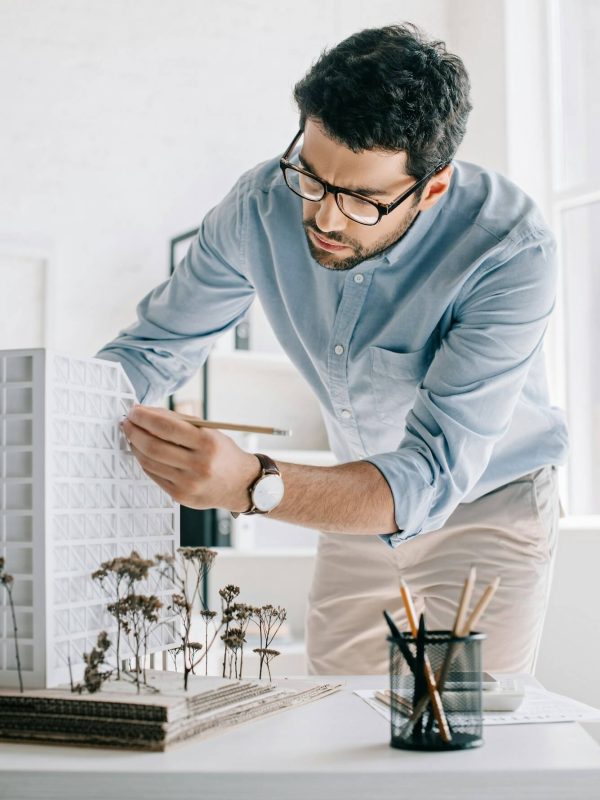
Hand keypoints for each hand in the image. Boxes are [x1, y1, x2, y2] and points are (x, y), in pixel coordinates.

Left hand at [121, 406, 260, 511]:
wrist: (241, 484)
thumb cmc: (222, 453)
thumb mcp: (209, 432)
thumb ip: (180, 422)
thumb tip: (147, 413)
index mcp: (207, 443)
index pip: (166, 427)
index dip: (145, 417)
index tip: (134, 411)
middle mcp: (198, 465)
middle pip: (153, 446)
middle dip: (134, 431)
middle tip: (127, 422)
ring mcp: (188, 483)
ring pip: (149, 461)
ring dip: (135, 446)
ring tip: (132, 436)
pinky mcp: (180, 496)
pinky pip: (153, 475)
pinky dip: (144, 461)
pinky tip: (143, 452)